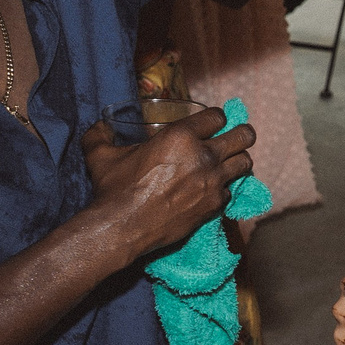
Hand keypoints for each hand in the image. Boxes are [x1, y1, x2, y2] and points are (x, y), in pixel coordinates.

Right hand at [80, 108, 253, 260]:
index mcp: (181, 136)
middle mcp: (204, 156)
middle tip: (237, 136)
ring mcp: (213, 182)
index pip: (217, 116)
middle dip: (242, 134)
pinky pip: (231, 191)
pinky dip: (225, 188)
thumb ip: (100, 135)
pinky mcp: (215, 205)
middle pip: (243, 136)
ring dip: (238, 160)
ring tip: (231, 161)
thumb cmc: (114, 188)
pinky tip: (215, 189)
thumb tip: (99, 126)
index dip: (216, 118)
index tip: (213, 122)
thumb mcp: (101, 156)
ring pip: (245, 163)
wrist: (124, 227)